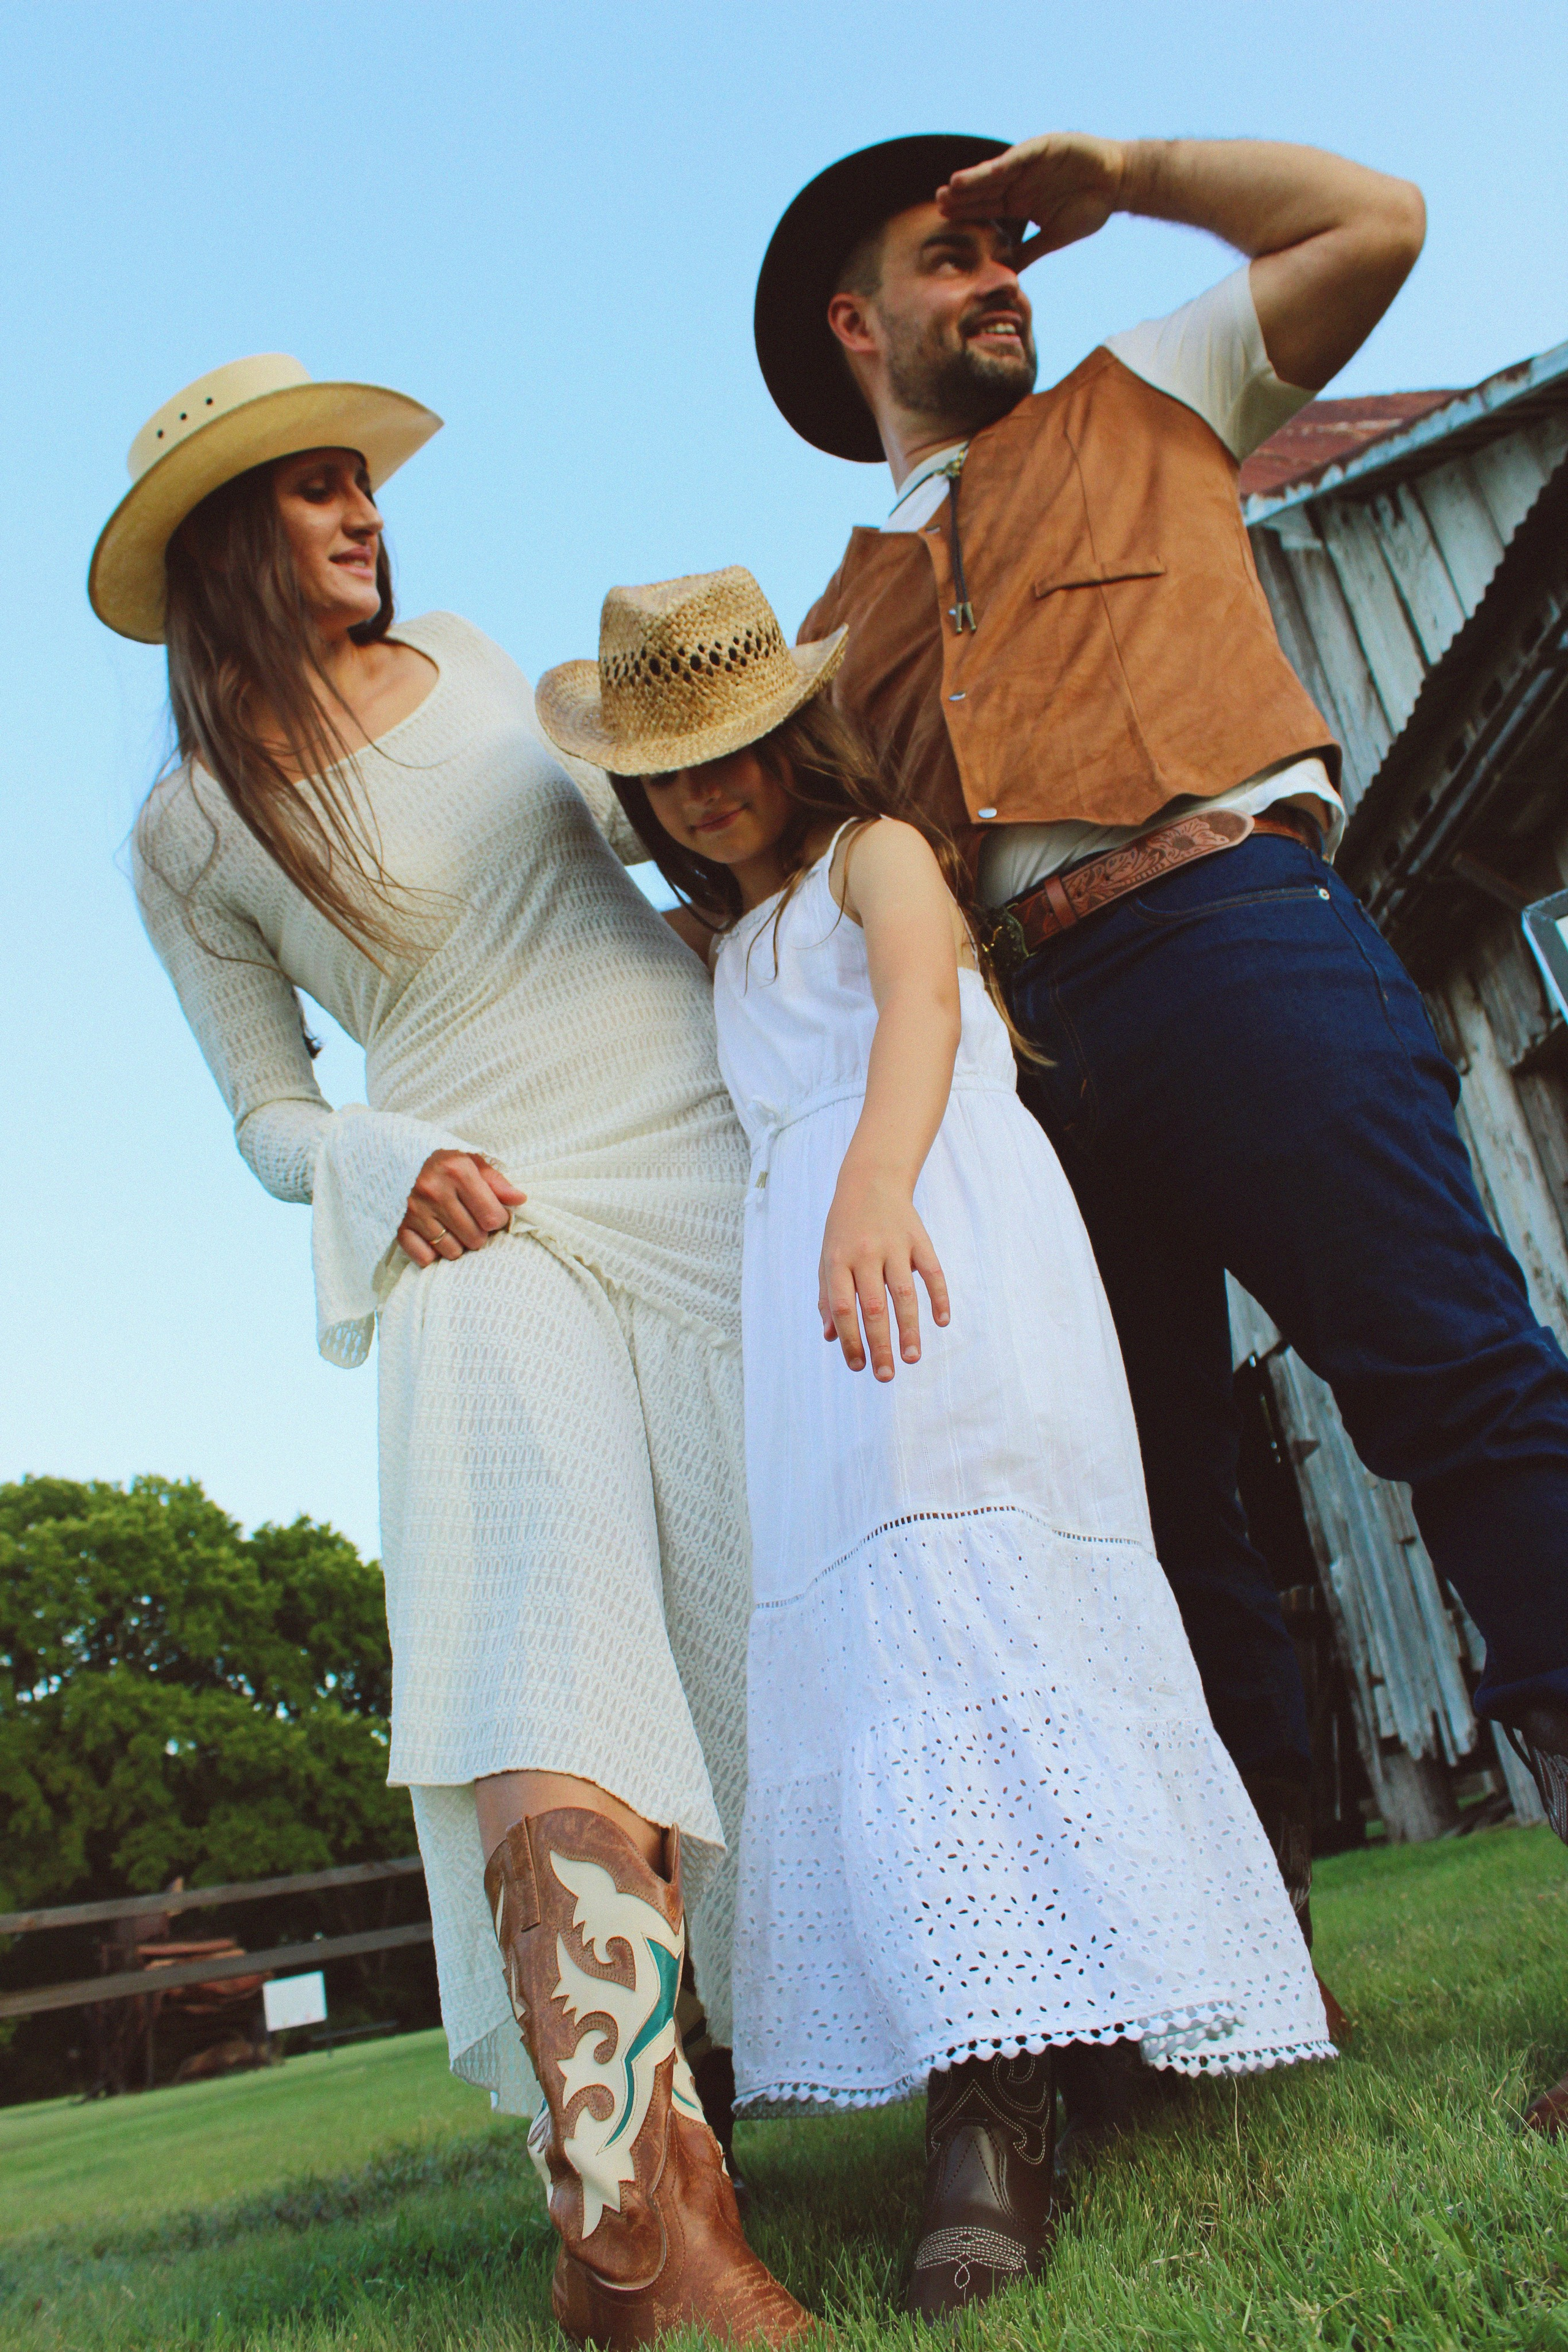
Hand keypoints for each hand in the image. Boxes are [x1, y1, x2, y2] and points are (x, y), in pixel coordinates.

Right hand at [397, 1150, 526, 1266]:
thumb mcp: (468, 1160)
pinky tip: (433, 1236)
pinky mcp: (397, 1227)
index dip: (497, 1219)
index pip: (493, 1217)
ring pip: (452, 1251)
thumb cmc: (437, 1160)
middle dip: (478, 1233)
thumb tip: (520, 1200)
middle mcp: (434, 1191)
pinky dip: (433, 1252)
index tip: (490, 1212)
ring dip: (457, 1244)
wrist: (388, 1155)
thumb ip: (495, 1180)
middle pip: (475, 1238)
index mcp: (456, 1171)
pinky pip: (425, 1257)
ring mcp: (414, 1211)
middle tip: (470, 1220)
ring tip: (452, 1227)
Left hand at [818, 1170, 949, 1379]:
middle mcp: (865, 1253)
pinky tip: (942, 1321)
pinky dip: (940, 1296)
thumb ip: (828, 1297)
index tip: (858, 1366)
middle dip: (879, 1344)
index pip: (843, 1307)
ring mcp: (894, 1245)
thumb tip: (831, 1338)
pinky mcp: (919, 1239)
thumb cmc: (844, 1227)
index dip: (850, 1339)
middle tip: (885, 1375)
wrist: (871, 1179)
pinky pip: (932, 1271)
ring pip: (904, 1293)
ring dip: (909, 1328)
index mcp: (838, 1260)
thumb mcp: (828, 1258)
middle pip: (874, 1306)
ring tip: (911, 1358)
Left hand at [937, 133, 1127, 262]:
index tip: (945, 222)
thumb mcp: (1055, 237)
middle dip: (963, 197)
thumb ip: (1030, 251)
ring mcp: (1029, 165)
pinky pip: (1018, 157)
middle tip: (938, 203)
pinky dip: (1001, 165)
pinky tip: (984, 172)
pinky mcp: (1042, 148)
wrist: (1118, 183)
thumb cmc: (1089, 208)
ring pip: (996, 173)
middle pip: (985, 191)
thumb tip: (1008, 274)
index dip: (968, 214)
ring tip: (951, 187)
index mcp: (1020, 203)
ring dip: (974, 180)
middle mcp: (1020, 183)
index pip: (988, 210)